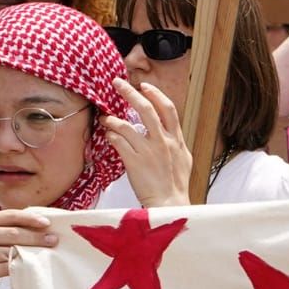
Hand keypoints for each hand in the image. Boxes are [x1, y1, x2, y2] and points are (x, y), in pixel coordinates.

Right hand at [0, 210, 58, 288]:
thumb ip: (8, 227)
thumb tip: (40, 224)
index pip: (9, 215)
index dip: (30, 218)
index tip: (47, 223)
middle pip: (13, 233)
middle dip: (35, 236)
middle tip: (53, 239)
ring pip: (11, 251)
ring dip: (31, 252)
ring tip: (46, 252)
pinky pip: (7, 267)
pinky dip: (21, 266)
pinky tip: (31, 265)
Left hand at [104, 77, 192, 206]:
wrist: (169, 204)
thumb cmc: (176, 185)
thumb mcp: (183, 159)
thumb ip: (175, 142)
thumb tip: (168, 131)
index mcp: (177, 140)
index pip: (168, 109)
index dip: (156, 94)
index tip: (144, 85)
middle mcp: (163, 142)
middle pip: (146, 109)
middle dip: (130, 93)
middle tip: (117, 83)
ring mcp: (148, 152)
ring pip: (127, 126)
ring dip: (113, 119)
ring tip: (105, 118)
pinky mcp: (135, 163)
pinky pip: (119, 143)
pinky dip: (111, 136)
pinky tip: (108, 136)